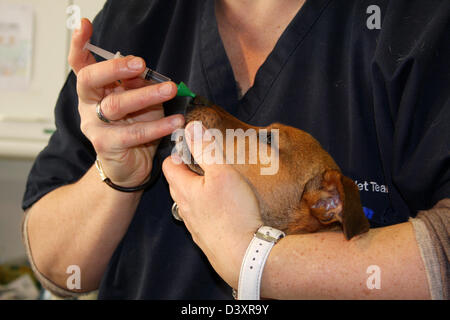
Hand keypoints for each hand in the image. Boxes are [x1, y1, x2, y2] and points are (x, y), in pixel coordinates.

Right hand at [69, 19, 183, 186]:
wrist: (130, 166)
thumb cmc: (135, 128)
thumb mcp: (139, 101)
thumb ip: (138, 84)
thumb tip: (145, 70)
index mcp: (95, 89)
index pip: (81, 63)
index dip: (79, 44)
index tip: (84, 24)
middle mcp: (88, 105)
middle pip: (91, 80)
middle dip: (115, 68)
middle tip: (141, 63)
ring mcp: (94, 126)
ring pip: (115, 106)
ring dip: (145, 96)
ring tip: (170, 89)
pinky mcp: (106, 145)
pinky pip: (133, 133)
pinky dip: (158, 126)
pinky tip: (176, 121)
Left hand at [162, 122, 262, 287]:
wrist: (242, 255)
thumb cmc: (233, 213)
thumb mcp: (221, 172)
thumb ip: (206, 149)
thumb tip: (192, 127)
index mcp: (183, 188)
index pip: (169, 163)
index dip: (179, 151)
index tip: (195, 144)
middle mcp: (183, 206)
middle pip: (178, 181)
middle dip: (189, 168)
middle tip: (208, 160)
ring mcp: (194, 223)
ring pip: (190, 199)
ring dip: (199, 187)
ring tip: (217, 181)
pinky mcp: (206, 235)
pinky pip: (201, 214)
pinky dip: (208, 205)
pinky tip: (224, 205)